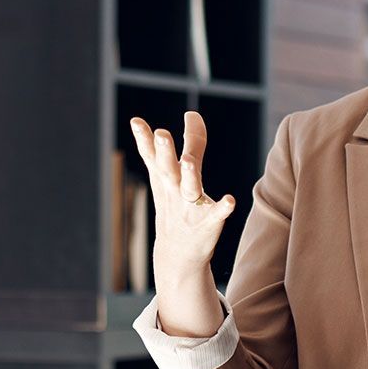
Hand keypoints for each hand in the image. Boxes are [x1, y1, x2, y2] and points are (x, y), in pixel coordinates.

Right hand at [128, 111, 235, 278]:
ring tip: (189, 162)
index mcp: (165, 179)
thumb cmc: (178, 207)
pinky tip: (230, 200)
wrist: (178, 255)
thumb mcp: (179, 176)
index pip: (152, 156)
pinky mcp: (207, 223)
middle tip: (161, 134)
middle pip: (168, 168)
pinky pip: (216, 214)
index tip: (136, 122)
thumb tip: (192, 113)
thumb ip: (190, 143)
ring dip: (189, 174)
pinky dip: (222, 207)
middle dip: (165, 152)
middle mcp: (174, 190)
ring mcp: (190, 207)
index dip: (146, 138)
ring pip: (189, 188)